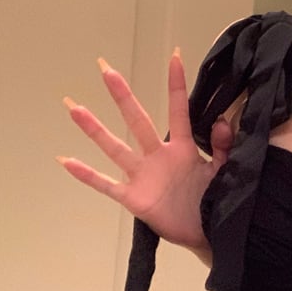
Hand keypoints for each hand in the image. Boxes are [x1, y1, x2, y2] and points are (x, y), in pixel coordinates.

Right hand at [58, 51, 231, 251]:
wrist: (209, 233)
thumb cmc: (216, 201)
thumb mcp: (225, 171)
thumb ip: (223, 146)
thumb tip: (221, 120)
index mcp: (183, 149)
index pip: (179, 112)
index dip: (176, 86)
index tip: (174, 57)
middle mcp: (159, 157)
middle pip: (138, 121)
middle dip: (122, 96)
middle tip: (106, 68)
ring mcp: (144, 176)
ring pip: (115, 148)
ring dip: (94, 129)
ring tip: (73, 107)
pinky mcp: (135, 198)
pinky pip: (106, 185)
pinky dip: (87, 175)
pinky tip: (66, 160)